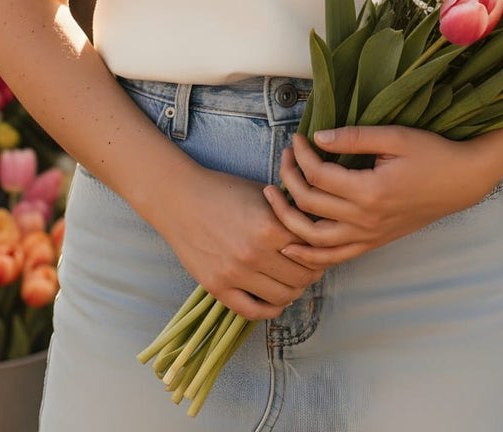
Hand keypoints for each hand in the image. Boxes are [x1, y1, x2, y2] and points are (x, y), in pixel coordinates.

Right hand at [153, 166, 324, 321]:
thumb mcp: (263, 193)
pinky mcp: (217, 287)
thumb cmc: (225, 191)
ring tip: (293, 281)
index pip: (313, 251)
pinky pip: (253, 312)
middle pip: (302, 278)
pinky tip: (274, 298)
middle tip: (311, 267)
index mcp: (269, 227)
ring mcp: (235, 273)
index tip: (322, 249)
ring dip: (294, 291)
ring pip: (283, 298)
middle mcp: (254, 253)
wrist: (180, 199)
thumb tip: (319, 229)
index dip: (322, 251)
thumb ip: (290, 213)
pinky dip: (270, 309)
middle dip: (312, 273)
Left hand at [263, 126, 502, 267]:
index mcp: (370, 191)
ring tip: (273, 197)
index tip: (298, 138)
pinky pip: (334, 257)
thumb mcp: (395, 136)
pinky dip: (309, 255)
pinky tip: (290, 245)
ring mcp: (369, 236)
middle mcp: (366, 220)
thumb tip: (317, 138)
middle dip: (290, 177)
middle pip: (309, 204)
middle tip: (285, 156)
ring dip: (287, 219)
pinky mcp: (374, 243)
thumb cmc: (431, 153)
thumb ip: (354, 137)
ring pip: (315, 239)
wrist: (461, 181)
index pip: (318, 175)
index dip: (302, 155)